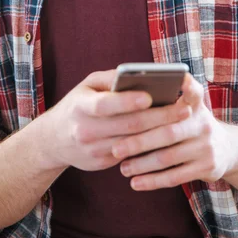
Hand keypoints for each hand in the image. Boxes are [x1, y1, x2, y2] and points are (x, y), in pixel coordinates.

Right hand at [37, 70, 191, 171]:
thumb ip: (111, 79)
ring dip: (161, 132)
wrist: (53, 140)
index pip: (105, 105)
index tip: (150, 95)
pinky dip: (152, 144)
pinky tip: (170, 135)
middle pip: (128, 125)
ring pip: (134, 142)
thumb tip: (139, 75)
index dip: (127, 101)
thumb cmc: (78, 104)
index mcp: (81, 106)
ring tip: (182, 120)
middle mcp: (86, 130)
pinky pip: (131, 154)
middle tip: (184, 109)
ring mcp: (94, 150)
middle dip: (159, 117)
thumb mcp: (87, 85)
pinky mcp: (102, 163)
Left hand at [111, 73, 233, 189]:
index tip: (178, 79)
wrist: (226, 149)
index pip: (194, 91)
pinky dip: (153, 181)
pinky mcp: (207, 167)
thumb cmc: (191, 124)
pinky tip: (136, 182)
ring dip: (142, 164)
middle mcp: (203, 122)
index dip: (187, 84)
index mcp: (196, 104)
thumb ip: (166, 104)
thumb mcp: (187, 109)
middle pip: (169, 132)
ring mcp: (207, 146)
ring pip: (169, 157)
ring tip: (122, 168)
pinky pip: (175, 177)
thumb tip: (127, 104)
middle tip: (116, 148)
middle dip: (140, 141)